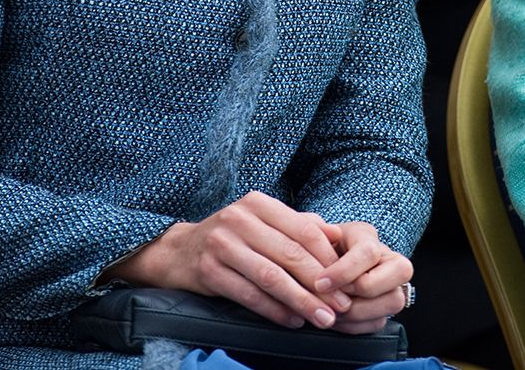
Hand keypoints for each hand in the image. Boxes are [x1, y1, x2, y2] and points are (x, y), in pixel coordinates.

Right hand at [101, 191, 346, 328]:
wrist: (177, 251)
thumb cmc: (232, 236)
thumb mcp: (263, 222)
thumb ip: (299, 226)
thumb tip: (339, 237)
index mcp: (259, 203)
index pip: (303, 230)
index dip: (327, 258)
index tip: (347, 280)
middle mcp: (240, 219)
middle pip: (290, 254)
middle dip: (320, 283)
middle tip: (341, 306)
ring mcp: (222, 245)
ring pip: (271, 277)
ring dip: (301, 301)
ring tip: (322, 318)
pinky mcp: (208, 272)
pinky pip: (248, 295)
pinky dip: (273, 310)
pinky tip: (292, 321)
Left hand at [314, 221, 412, 333]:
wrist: (319, 264)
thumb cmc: (317, 250)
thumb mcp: (314, 235)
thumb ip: (316, 230)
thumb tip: (329, 231)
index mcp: (367, 236)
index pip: (369, 252)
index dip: (344, 272)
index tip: (320, 283)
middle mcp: (387, 257)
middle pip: (399, 272)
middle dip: (362, 291)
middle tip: (335, 297)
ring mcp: (391, 283)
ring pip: (395, 301)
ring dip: (359, 312)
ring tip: (333, 311)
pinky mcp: (384, 307)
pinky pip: (379, 322)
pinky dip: (355, 326)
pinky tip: (337, 319)